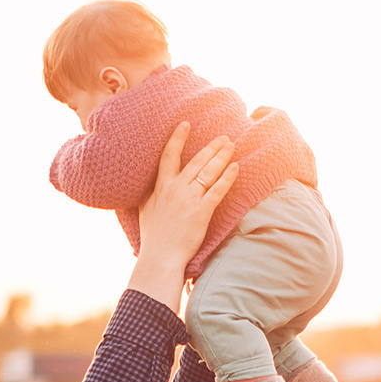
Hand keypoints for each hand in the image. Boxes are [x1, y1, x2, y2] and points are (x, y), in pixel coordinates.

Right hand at [128, 123, 237, 312]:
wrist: (160, 257)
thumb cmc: (153, 238)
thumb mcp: (145, 210)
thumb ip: (150, 194)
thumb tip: (151, 185)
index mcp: (160, 187)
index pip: (169, 156)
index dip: (177, 138)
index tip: (185, 124)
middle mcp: (175, 189)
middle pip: (196, 161)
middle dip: (211, 147)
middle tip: (223, 136)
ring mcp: (189, 199)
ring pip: (208, 172)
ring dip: (222, 156)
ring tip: (231, 146)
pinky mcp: (202, 212)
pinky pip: (217, 190)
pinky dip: (228, 178)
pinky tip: (236, 168)